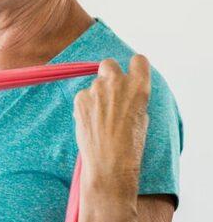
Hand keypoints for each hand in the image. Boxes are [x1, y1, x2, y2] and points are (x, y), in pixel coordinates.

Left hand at [73, 56, 151, 203]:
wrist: (110, 161)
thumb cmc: (131, 143)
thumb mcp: (142, 116)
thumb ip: (133, 98)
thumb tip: (124, 92)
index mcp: (138, 86)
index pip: (139, 60)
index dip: (135, 68)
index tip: (132, 75)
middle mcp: (116, 82)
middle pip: (109, 64)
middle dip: (109, 74)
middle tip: (110, 92)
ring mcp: (95, 89)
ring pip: (94, 84)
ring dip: (97, 95)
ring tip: (101, 118)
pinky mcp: (80, 98)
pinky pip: (83, 96)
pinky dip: (86, 106)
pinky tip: (91, 122)